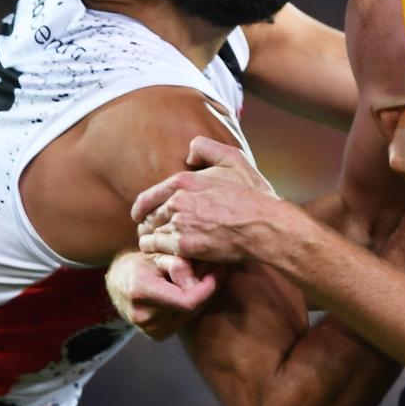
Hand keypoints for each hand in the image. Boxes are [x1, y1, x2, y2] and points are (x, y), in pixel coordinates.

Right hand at [106, 250, 216, 339]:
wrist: (119, 283)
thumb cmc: (139, 263)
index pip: (186, 301)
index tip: (217, 271)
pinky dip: (191, 305)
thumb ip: (177, 265)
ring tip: (201, 276)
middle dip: (206, 287)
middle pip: (191, 307)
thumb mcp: (157, 255)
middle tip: (215, 269)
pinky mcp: (156, 335)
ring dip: (199, 296)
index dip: (207, 288)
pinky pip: (183, 319)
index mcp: (140, 292)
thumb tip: (195, 282)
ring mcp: (149, 330)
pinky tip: (189, 291)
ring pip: (190, 314)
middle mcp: (143, 317)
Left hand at [132, 137, 291, 262]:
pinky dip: (158, 253)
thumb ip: (205, 149)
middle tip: (152, 234)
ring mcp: (180, 224)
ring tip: (159, 248)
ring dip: (152, 241)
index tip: (141, 216)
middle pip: (148, 218)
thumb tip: (187, 157)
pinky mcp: (185, 245)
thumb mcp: (233, 159)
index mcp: (184, 181)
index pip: (148, 197)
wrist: (264, 225)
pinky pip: (158, 249)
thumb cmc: (252, 195)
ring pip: (150, 235)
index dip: (141, 209)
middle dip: (148, 227)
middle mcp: (177, 201)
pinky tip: (166, 256)